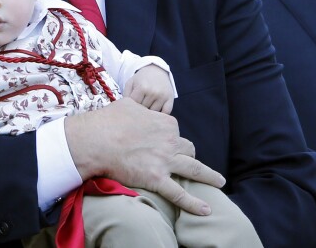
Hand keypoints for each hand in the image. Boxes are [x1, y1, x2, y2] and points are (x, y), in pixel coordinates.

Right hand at [65, 98, 224, 215]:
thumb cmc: (110, 120)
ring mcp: (165, 161)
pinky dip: (194, 204)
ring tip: (219, 182)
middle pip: (187, 148)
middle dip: (187, 154)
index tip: (161, 140)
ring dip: (209, 176)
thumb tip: (138, 107)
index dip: (168, 136)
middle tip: (186, 160)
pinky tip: (206, 210)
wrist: (97, 139)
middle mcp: (170, 141)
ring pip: (194, 169)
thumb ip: (140, 107)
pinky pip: (179, 194)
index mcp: (165, 123)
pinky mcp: (157, 179)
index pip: (174, 130)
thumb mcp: (129, 104)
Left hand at [123, 65, 173, 112]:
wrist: (157, 70)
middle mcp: (153, 92)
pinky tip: (157, 110)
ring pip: (154, 113)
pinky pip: (166, 113)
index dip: (132, 106)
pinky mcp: (170, 99)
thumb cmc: (141, 78)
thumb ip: (126, 95)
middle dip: (140, 110)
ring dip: (150, 113)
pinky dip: (161, 114)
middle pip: (144, 110)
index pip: (135, 105)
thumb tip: (126, 109)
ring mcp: (163, 96)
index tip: (132, 105)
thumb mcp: (130, 82)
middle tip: (140, 105)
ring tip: (147, 106)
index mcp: (142, 87)